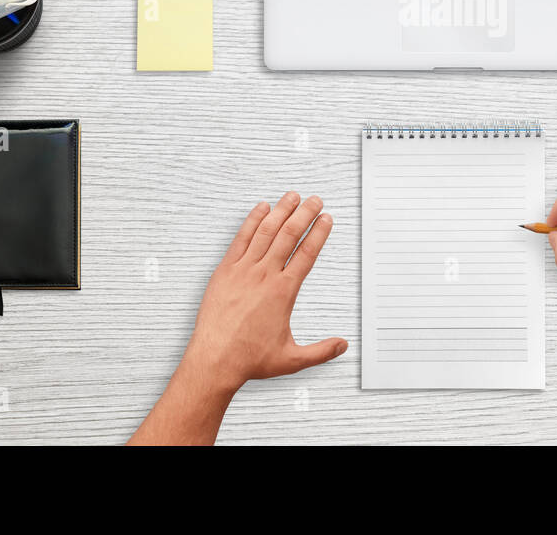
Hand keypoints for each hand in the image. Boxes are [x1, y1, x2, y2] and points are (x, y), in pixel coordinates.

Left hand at [183, 191, 347, 393]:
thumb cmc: (249, 359)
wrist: (214, 360)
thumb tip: (342, 346)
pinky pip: (241, 239)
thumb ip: (321, 351)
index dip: (319, 233)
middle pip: (290, 235)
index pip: (307, 253)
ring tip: (292, 197)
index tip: (327, 219)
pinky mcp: (224, 271)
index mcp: (283, 291)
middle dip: (305, 214)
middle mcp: (264, 276)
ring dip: (281, 211)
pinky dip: (252, 221)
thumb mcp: (292, 359)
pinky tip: (261, 209)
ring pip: (266, 232)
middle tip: (315, 200)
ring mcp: (243, 270)